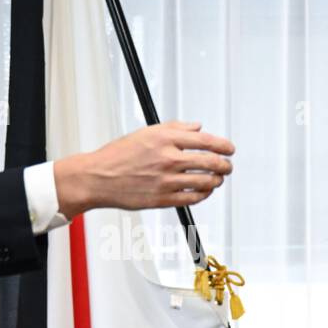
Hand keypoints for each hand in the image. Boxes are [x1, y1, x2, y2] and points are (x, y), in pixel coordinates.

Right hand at [53, 121, 234, 216]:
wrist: (98, 177)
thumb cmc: (118, 155)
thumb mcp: (146, 132)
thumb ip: (175, 128)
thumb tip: (197, 127)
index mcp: (165, 139)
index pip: (206, 141)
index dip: (224, 146)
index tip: (230, 149)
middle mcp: (168, 159)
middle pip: (211, 162)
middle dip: (225, 165)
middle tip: (228, 166)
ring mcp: (166, 181)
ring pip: (206, 182)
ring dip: (217, 181)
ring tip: (217, 179)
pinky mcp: (163, 199)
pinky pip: (193, 198)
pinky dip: (203, 194)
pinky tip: (203, 191)